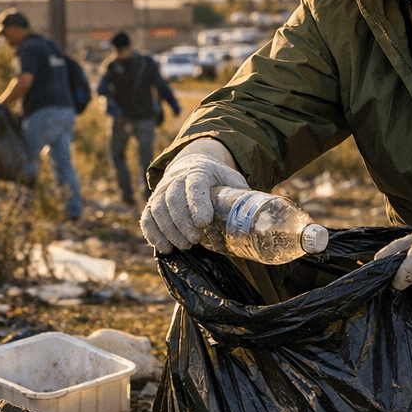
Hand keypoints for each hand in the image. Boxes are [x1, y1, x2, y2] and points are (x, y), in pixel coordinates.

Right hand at [140, 138, 248, 252]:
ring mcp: (161, 190)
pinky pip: (147, 218)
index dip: (197, 204)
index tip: (204, 223)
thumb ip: (242, 195)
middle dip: (182, 223)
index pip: (194, 186)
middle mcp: (175, 179)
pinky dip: (153, 234)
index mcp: (198, 171)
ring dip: (169, 231)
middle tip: (195, 240)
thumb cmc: (216, 177)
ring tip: (184, 247)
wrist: (190, 164)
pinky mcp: (153, 202)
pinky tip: (164, 248)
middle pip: (173, 200)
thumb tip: (263, 219)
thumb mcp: (231, 179)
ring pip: (158, 210)